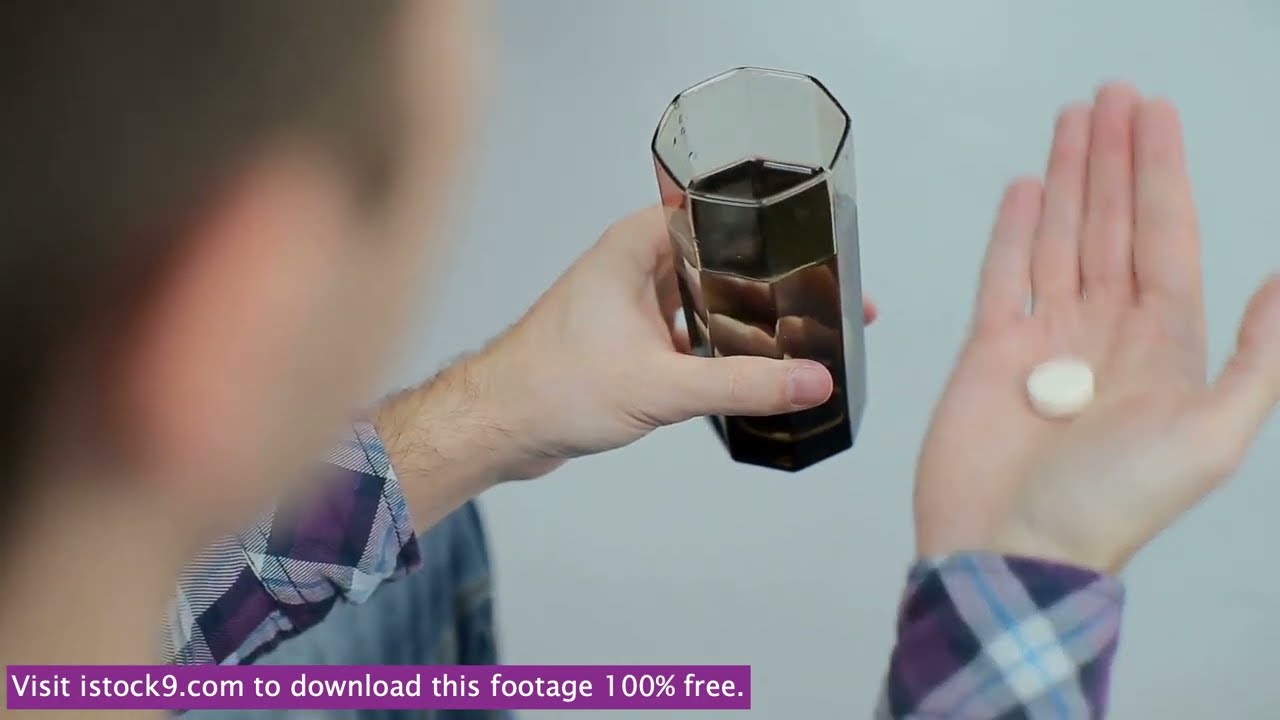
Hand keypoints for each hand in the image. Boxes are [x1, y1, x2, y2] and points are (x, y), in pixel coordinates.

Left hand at [471, 206, 875, 478]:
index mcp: (634, 248)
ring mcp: (631, 305)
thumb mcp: (661, 387)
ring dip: (745, 318)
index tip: (813, 237)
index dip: (766, 222)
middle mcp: (633, 267)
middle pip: (717, 258)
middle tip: (824, 294)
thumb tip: (809, 381)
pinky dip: (719, 350)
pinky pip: (688, 335)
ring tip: (801, 332)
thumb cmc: (549, 387)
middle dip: (768, 278)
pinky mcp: (629, 342)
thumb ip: (741, 384)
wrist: (496, 429)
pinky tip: (752, 371)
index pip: (713, 211)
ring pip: (704, 299)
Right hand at [915, 83, 1279, 572]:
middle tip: (1111, 96)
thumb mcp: (1211, 437)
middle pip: (1112, 225)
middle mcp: (1106, 331)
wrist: (1009, 548)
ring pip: (1059, 238)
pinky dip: (1013, 229)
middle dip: (1113, 159)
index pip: (1165, 238)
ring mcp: (1045, 338)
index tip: (1153, 117)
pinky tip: (1026, 188)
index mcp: (1164, 345)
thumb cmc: (1109, 502)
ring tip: (1072, 121)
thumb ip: (1257, 360)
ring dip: (1067, 179)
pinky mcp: (990, 351)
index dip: (1160, 174)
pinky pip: (1004, 274)